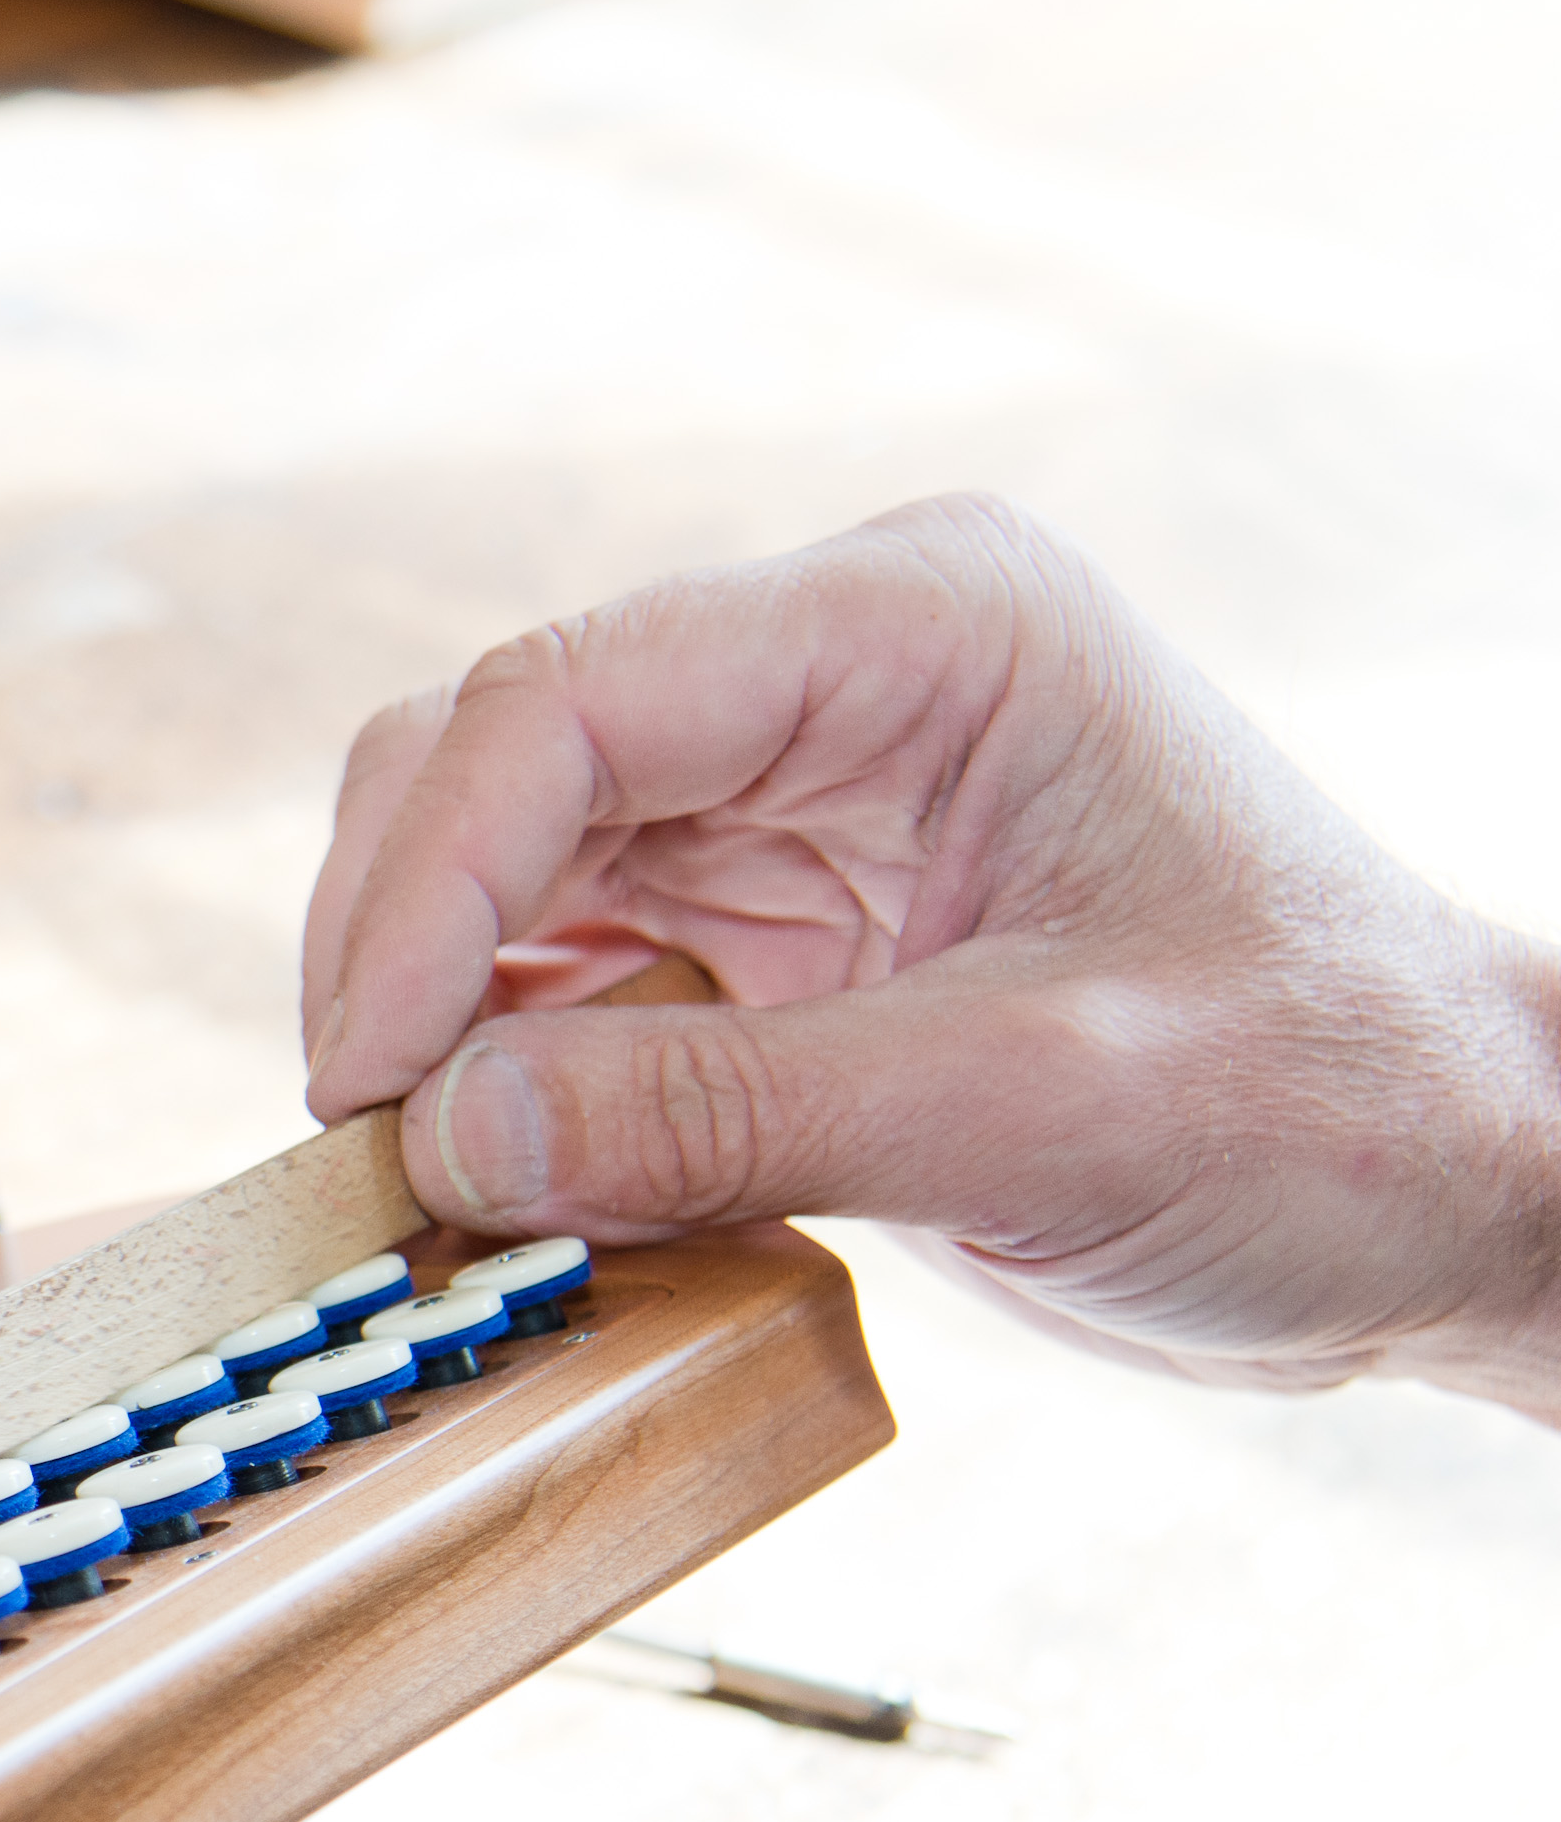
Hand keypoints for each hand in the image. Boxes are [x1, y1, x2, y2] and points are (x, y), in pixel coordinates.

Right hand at [300, 494, 1560, 1413]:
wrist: (1467, 1194)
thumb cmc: (1336, 1107)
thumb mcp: (1039, 1114)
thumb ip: (726, 1113)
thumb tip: (450, 1139)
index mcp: (922, 627)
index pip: (568, 702)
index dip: (427, 885)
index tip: (370, 1079)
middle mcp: (831, 679)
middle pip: (488, 763)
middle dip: (401, 951)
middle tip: (376, 1154)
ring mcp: (790, 799)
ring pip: (490, 868)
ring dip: (436, 1024)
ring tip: (438, 1187)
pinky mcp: (765, 927)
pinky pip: (554, 976)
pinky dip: (502, 1080)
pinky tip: (521, 1185)